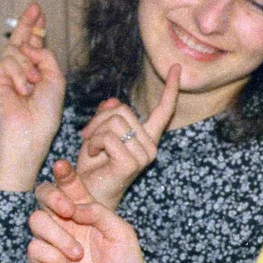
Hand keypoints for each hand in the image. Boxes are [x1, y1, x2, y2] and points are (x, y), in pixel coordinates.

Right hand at [0, 3, 64, 190]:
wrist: (29, 131)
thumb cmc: (45, 112)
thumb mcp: (55, 79)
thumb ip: (45, 56)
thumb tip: (28, 44)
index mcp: (35, 72)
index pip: (34, 46)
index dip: (36, 29)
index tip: (39, 14)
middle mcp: (19, 71)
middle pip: (21, 40)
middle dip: (28, 23)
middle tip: (35, 7)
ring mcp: (5, 74)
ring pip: (17, 51)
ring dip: (28, 67)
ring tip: (31, 87)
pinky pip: (9, 63)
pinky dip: (18, 76)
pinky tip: (20, 92)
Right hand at [27, 161, 156, 262]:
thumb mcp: (123, 234)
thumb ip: (99, 212)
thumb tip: (74, 206)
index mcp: (87, 214)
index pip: (70, 187)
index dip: (64, 174)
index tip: (62, 167)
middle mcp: (67, 226)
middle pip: (44, 196)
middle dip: (52, 197)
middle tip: (68, 212)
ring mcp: (54, 246)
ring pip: (35, 221)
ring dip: (57, 235)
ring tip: (78, 256)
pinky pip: (33, 249)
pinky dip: (51, 257)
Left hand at [74, 63, 179, 210]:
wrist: (86, 194)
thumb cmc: (92, 166)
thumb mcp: (98, 134)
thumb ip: (107, 116)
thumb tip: (112, 102)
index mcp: (146, 138)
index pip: (163, 110)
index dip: (171, 88)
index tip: (176, 68)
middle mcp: (150, 146)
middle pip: (123, 110)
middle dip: (99, 119)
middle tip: (87, 136)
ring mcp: (144, 155)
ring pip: (115, 122)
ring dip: (95, 132)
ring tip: (91, 148)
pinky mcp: (132, 163)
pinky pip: (109, 137)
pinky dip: (94, 142)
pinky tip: (91, 155)